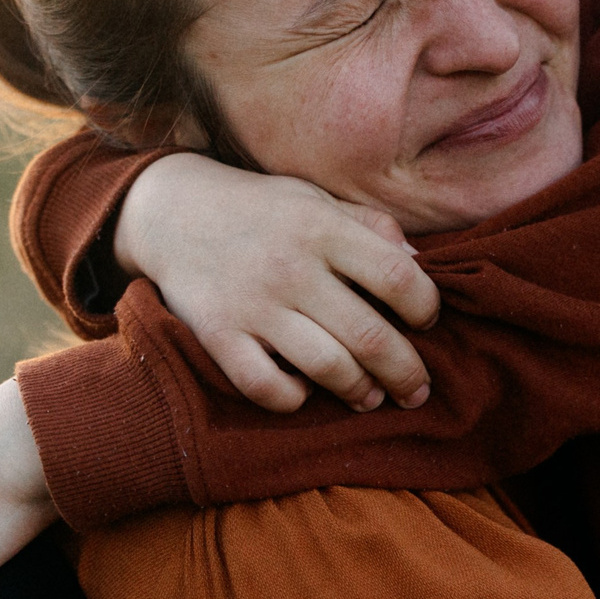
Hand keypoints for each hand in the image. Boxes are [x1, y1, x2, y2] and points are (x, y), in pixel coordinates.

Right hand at [114, 152, 441, 414]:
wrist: (173, 214)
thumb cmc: (262, 210)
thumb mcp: (316, 199)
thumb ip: (370, 225)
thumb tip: (420, 263)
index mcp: (322, 228)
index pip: (398, 276)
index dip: (426, 307)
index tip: (426, 321)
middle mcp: (291, 267)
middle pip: (371, 336)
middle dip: (406, 373)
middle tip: (417, 390)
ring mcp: (253, 305)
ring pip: (327, 367)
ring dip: (359, 392)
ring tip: (370, 398)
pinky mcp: (219, 336)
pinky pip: (266, 386)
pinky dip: (293, 399)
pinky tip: (305, 393)